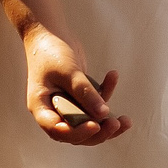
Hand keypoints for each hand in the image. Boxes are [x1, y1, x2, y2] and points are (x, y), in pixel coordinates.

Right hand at [21, 25, 128, 144]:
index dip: (76, 133)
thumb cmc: (51, 52)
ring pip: (88, 123)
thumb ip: (85, 92)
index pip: (57, 130)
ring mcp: (67, 105)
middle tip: (116, 124)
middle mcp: (54, 110)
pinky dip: (106, 93)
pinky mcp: (79, 97)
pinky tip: (113, 75)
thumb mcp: (68, 71)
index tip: (95, 126)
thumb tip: (104, 113)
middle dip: (98, 133)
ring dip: (107, 123)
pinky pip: (95, 104)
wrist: (49, 33)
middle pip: (76, 133)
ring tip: (126, 121)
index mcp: (42, 107)